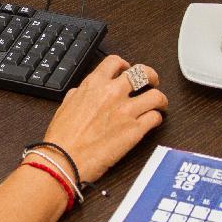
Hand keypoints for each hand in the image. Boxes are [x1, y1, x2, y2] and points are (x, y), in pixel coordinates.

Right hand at [41, 55, 166, 184]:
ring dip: (159, 99)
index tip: (127, 70)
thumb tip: (82, 92)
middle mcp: (112, 93)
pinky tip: (151, 122)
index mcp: (94, 84)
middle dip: (150, 76)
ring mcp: (126, 111)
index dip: (125, 64)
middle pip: (143, 73)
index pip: (115, 61)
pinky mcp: (135, 130)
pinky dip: (156, 118)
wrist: (64, 159)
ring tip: (158, 104)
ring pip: (156, 95)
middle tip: (151, 82)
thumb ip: (79, 94)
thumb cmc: (61, 138)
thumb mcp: (65, 106)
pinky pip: (155, 117)